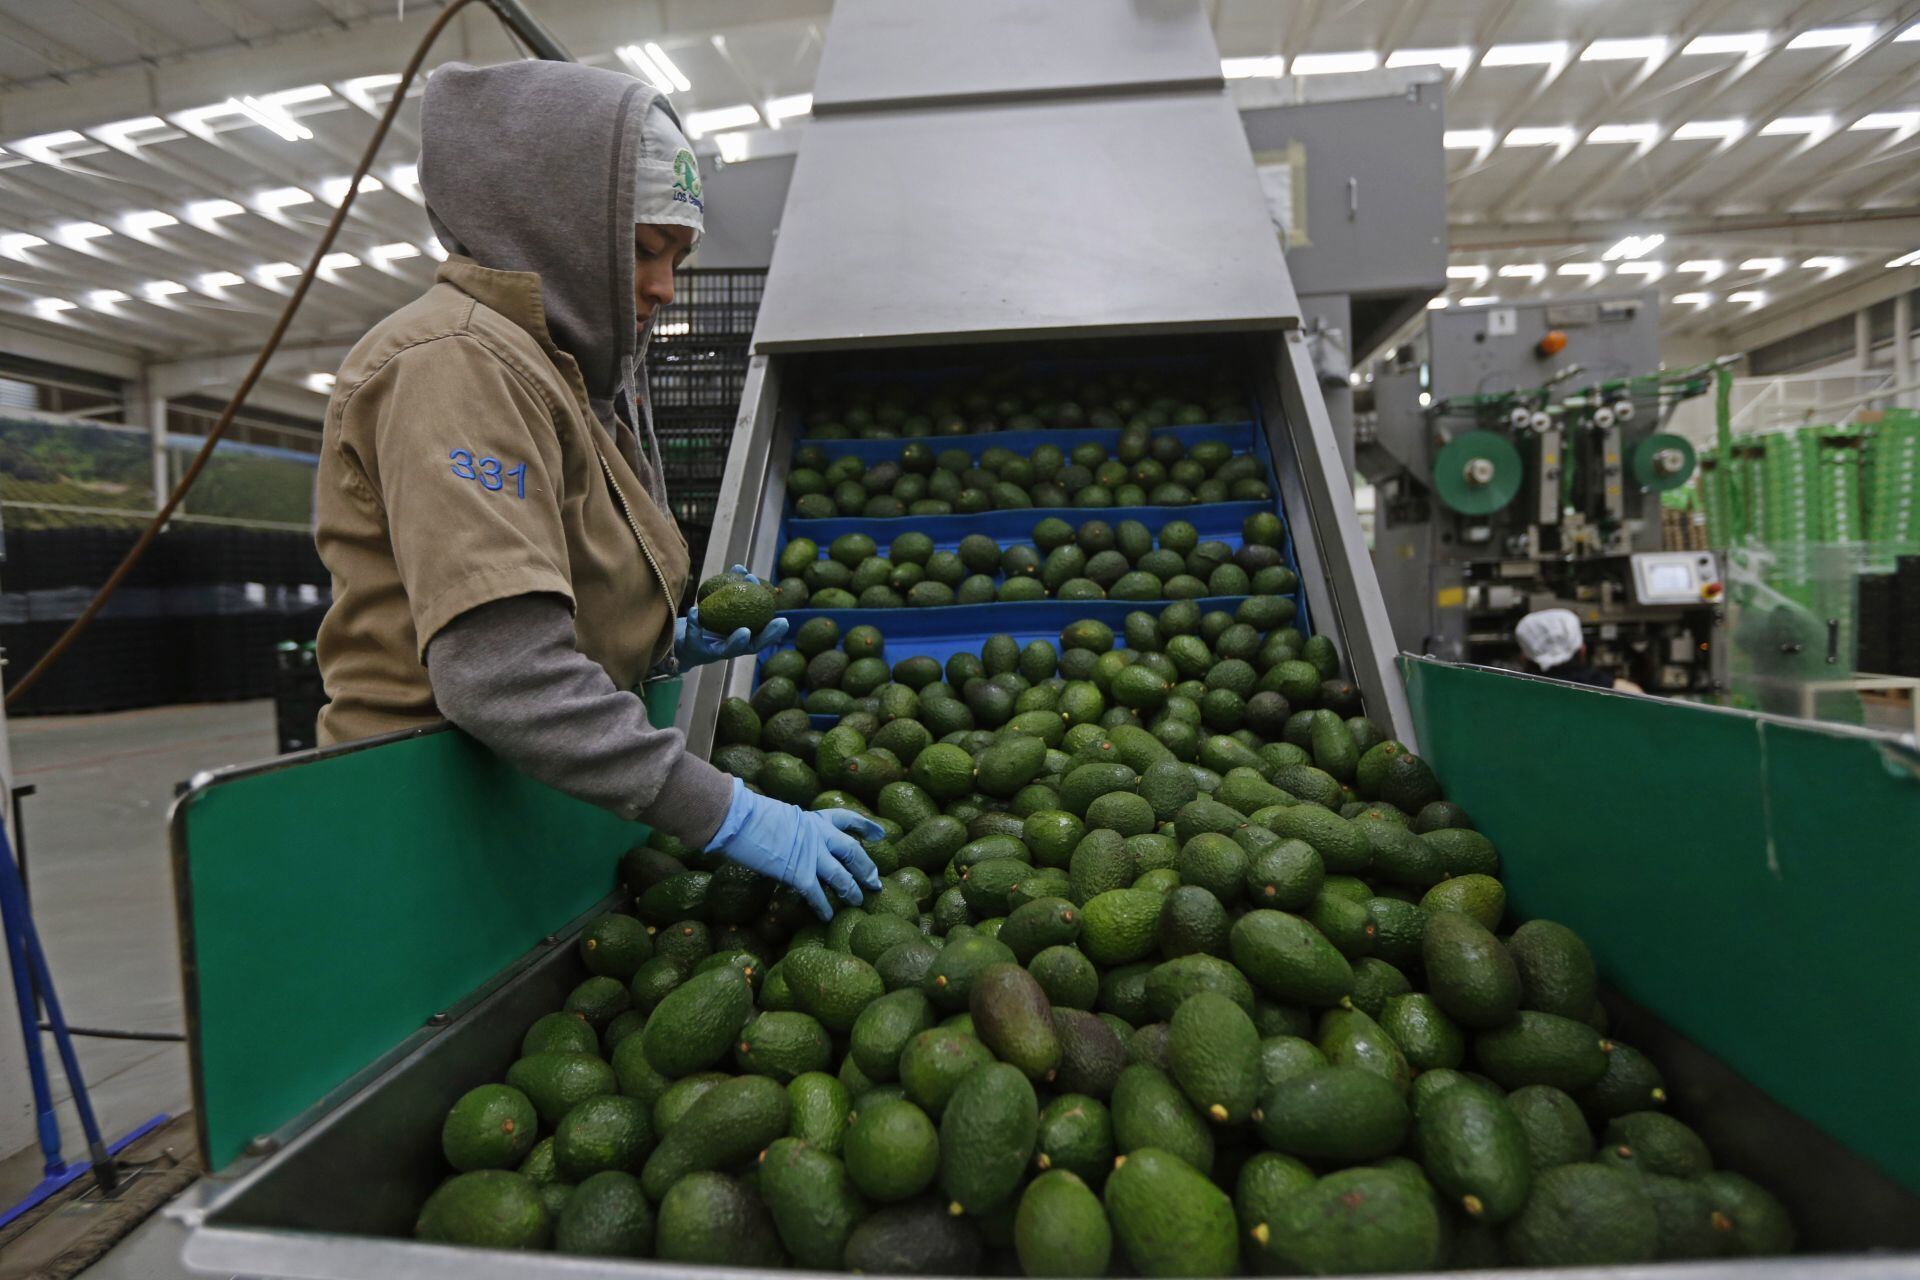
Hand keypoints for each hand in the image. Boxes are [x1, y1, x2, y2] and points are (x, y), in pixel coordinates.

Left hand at [676, 565, 788, 667]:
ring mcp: (711, 652)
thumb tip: (742, 569)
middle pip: (751, 647)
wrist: (676, 640)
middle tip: (777, 624)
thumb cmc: (704, 621)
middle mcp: (729, 649)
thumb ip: (732, 589)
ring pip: (727, 650)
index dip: (773, 632)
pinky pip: (694, 636)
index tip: (784, 620)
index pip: (760, 638)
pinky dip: (694, 623)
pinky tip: (695, 610)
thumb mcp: (720, 604)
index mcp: (738, 640)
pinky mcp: (692, 649)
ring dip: (736, 641)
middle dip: (765, 637)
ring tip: (744, 631)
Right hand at [706, 779, 883, 919]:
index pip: (847, 819)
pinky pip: (817, 895)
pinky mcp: (799, 873)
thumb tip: (790, 837)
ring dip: (850, 891)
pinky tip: (828, 916)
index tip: (880, 833)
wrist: (742, 819)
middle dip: (866, 868)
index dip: (866, 826)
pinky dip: (824, 907)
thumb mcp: (780, 815)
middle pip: (853, 852)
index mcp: (815, 818)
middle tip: (875, 882)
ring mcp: (812, 855)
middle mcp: (820, 835)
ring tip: (857, 902)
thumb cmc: (752, 815)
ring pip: (842, 877)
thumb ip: (794, 828)